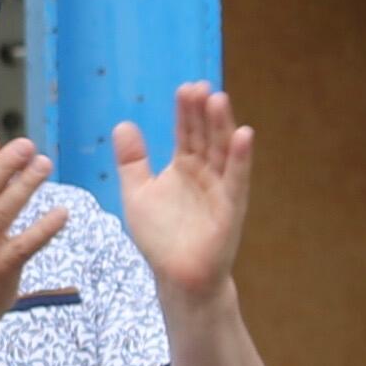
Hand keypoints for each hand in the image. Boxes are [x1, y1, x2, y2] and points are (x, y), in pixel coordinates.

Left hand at [110, 82, 255, 303]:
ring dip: (222, 126)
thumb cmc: (161, 238)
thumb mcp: (137, 194)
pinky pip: (236, 180)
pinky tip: (243, 135)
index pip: (186, 132)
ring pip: (223, 152)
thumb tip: (122, 124)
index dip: (186, 111)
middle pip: (205, 136)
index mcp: (186, 166)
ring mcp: (220, 188)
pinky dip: (240, 159)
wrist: (178, 278)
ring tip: (219, 99)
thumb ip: (131, 161)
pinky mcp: (231, 208)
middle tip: (200, 87)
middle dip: (203, 112)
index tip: (186, 87)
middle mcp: (206, 172)